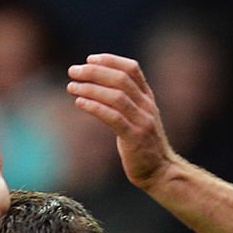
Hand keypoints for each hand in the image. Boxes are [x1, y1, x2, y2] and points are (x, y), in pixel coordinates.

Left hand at [66, 53, 174, 188]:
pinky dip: (95, 107)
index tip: (89, 59)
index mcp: (148, 98)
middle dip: (94, 72)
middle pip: (120, 79)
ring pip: (116, 96)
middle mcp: (146, 106)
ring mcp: (142, 122)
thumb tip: (100, 89)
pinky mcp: (135, 138)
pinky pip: (113, 117)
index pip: (132, 69)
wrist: (160, 172)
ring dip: (91, 88)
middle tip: (73, 71)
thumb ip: (126, 104)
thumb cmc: (143, 147)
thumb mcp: (139, 119)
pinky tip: (80, 103)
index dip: (110, 60)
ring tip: (71, 86)